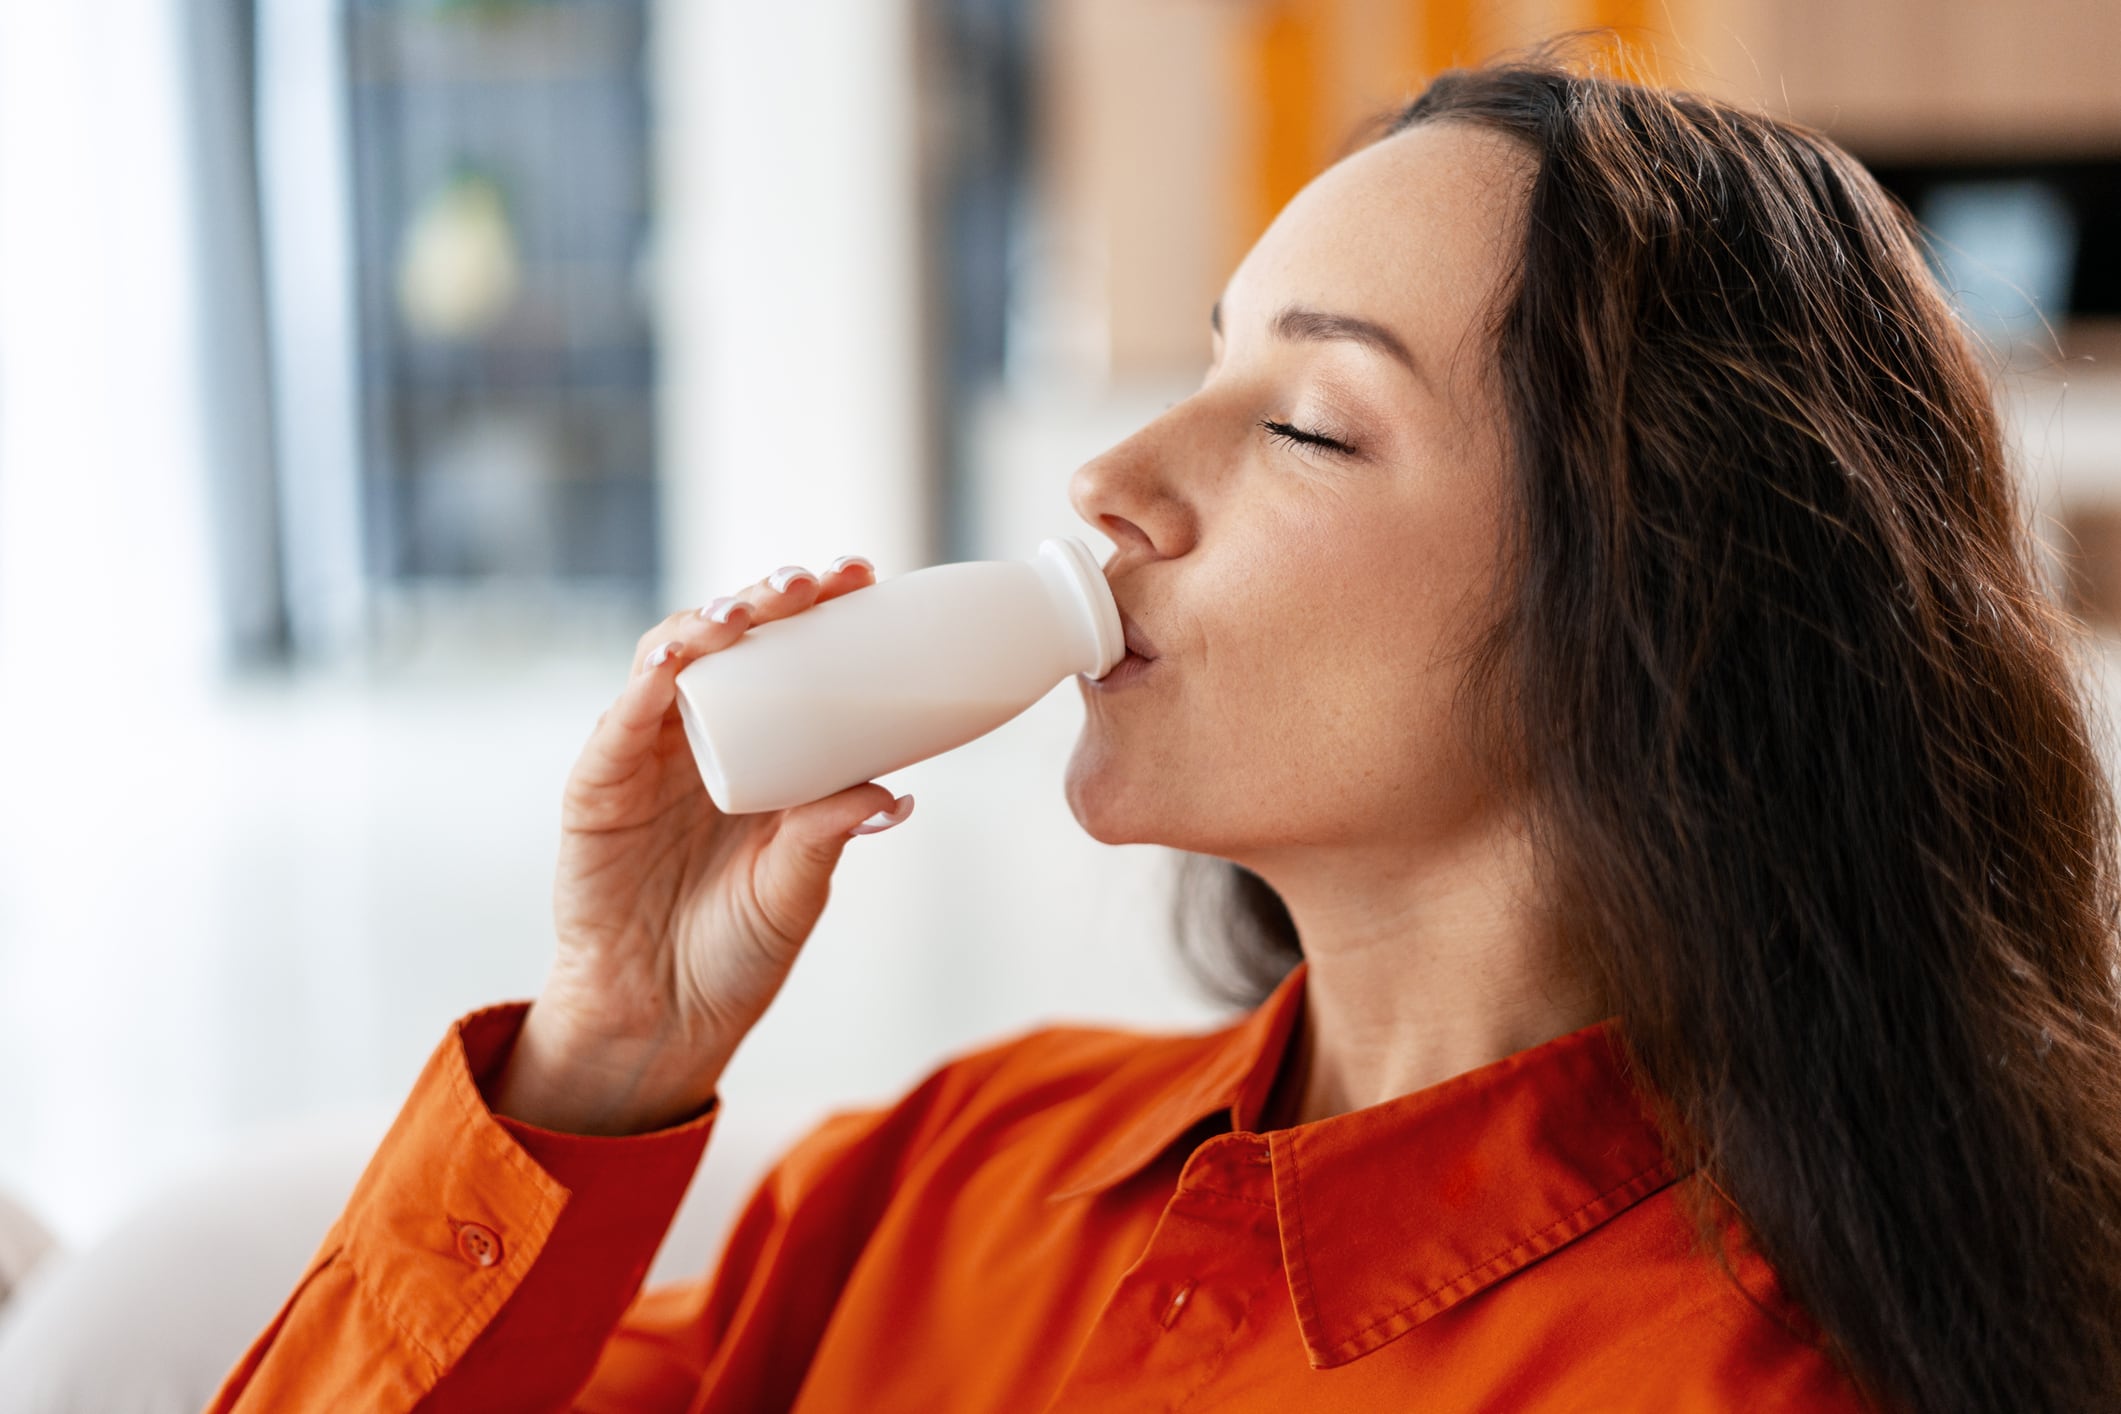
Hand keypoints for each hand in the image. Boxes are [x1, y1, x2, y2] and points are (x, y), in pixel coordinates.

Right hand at [491, 556, 915, 1134]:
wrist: (664, 1019)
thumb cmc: (735, 950)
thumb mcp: (798, 887)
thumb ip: (830, 834)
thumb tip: (895, 793)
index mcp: (756, 749)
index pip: (786, 658)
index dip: (820, 613)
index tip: (866, 579)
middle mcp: (699, 737)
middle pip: (729, 643)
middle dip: (769, 599)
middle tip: (815, 582)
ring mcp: (644, 757)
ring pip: (668, 661)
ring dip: (707, 623)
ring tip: (750, 610)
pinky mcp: (597, 788)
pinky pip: (618, 723)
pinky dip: (644, 684)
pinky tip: (673, 658)